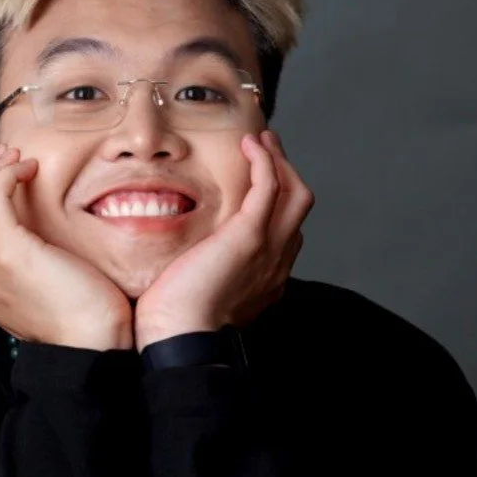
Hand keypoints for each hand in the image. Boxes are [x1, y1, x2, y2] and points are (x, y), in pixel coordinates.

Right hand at [0, 145, 132, 350]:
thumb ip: (21, 259)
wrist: (94, 345)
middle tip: (8, 158)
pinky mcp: (6, 251)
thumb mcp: (39, 286)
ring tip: (19, 160)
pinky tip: (30, 169)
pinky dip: (7, 173)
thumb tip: (24, 223)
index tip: (0, 175)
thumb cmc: (81, 316)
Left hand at [134, 130, 313, 350]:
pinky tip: (250, 145)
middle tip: (266, 148)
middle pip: (299, 205)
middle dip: (286, 171)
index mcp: (268, 276)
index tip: (260, 176)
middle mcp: (278, 261)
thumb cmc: (178, 321)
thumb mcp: (202, 292)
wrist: (179, 336)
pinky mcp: (250, 236)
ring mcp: (269, 248)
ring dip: (279, 160)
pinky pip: (270, 187)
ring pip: (294, 192)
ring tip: (260, 140)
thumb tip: (192, 259)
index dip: (279, 198)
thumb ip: (209, 272)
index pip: (287, 228)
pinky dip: (265, 161)